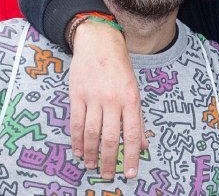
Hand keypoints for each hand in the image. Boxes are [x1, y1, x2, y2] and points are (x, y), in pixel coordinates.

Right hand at [68, 21, 146, 178]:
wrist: (99, 43)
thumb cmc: (120, 68)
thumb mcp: (134, 90)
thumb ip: (137, 118)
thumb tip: (142, 145)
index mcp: (130, 99)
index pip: (131, 134)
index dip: (130, 156)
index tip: (130, 173)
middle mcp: (112, 100)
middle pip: (109, 137)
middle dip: (109, 161)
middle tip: (108, 175)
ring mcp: (93, 97)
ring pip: (91, 133)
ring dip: (91, 154)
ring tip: (91, 166)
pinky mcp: (77, 95)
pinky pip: (76, 123)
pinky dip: (76, 140)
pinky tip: (78, 151)